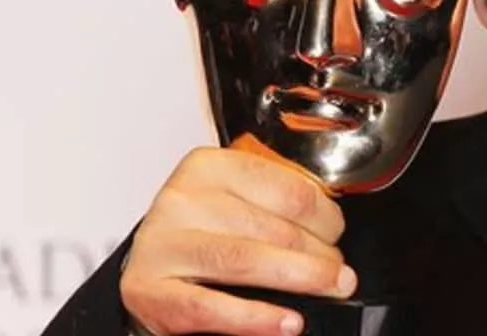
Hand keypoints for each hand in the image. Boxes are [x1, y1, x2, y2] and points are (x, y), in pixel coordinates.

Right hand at [119, 146, 354, 335]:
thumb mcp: (234, 200)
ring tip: (329, 290)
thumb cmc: (201, 233)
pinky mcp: (150, 290)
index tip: (336, 235)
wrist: (148, 270)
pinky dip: (256, 317)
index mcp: (209, 167)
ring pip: (247, 260)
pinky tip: (286, 322)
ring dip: (301, 279)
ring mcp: (163, 245)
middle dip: (320, 256)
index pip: (290, 190)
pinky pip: (211, 306)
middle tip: (337, 274)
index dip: (327, 218)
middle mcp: (183, 200)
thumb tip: (334, 226)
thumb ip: (277, 201)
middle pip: (275, 228)